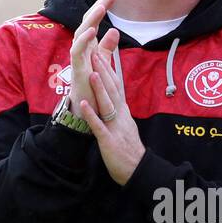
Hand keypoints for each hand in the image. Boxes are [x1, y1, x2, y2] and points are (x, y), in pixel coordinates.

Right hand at [69, 0, 118, 112]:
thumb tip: (114, 30)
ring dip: (91, 20)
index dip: (101, 7)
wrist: (85, 108)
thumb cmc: (92, 85)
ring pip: (81, 33)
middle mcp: (82, 48)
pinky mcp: (76, 68)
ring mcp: (78, 57)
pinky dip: (84, 39)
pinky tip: (93, 30)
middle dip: (98, 8)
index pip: (94, 21)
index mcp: (89, 45)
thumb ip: (107, 47)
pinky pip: (77, 50)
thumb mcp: (103, 62)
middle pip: (87, 22)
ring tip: (102, 8)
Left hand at [76, 36, 145, 185]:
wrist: (137, 170)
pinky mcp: (109, 141)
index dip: (108, 69)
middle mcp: (121, 116)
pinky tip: (83, 105)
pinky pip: (99, 127)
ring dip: (99, 89)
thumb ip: (120, 111)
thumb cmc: (130, 150)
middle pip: (112, 90)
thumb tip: (116, 98)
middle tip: (94, 52)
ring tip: (92, 73)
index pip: (117, 86)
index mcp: (123, 112)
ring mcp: (115, 127)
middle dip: (103, 71)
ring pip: (108, 105)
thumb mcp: (126, 125)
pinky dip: (92, 115)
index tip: (100, 53)